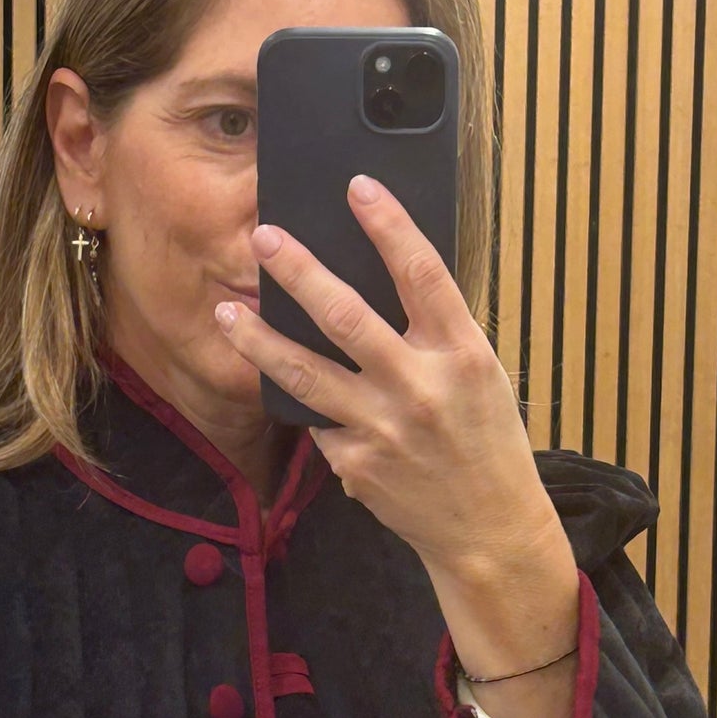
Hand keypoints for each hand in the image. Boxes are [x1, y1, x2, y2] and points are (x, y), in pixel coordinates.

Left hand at [213, 175, 557, 581]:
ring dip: (259, 339)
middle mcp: (420, 387)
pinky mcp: (355, 465)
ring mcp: (382, 428)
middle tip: (264, 237)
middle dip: (298, 271)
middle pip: (346, 315)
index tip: (358, 187)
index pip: (421, 273)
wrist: (489, 530)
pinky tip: (289, 392)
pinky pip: (317, 422)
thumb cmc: (488, 443)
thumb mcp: (481, 376)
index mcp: (462, 354)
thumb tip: (383, 282)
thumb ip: (437, 334)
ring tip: (228, 312)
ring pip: (305, 373)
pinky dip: (307, 406)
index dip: (388, 225)